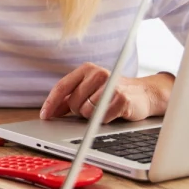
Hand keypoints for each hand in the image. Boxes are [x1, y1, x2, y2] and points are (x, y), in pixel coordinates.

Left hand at [39, 63, 173, 121]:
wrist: (143, 94)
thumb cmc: (111, 93)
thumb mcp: (89, 90)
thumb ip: (70, 98)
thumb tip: (50, 111)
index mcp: (87, 69)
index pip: (62, 86)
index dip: (51, 103)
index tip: (45, 116)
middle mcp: (98, 73)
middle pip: (73, 102)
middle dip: (78, 111)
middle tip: (91, 108)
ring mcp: (110, 85)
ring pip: (86, 111)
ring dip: (92, 116)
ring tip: (103, 109)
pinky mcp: (121, 98)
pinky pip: (102, 117)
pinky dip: (104, 119)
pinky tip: (112, 113)